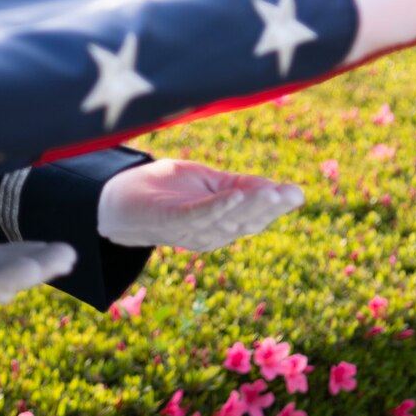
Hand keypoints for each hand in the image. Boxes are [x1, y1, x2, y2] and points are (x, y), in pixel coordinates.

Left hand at [98, 159, 305, 250]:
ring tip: (271, 192)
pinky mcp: (171, 222)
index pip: (257, 214)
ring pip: (227, 219)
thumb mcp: (209, 183)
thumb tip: (280, 189)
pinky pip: (198, 216)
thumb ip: (240, 186)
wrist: (119, 200)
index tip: (296, 193)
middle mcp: (213, 232)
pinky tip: (234, 195)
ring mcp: (192, 230)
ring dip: (250, 206)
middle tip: (292, 194)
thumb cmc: (167, 191)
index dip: (277, 204)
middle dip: (270, 207)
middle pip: (247, 221)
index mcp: (225, 222)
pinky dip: (217, 207)